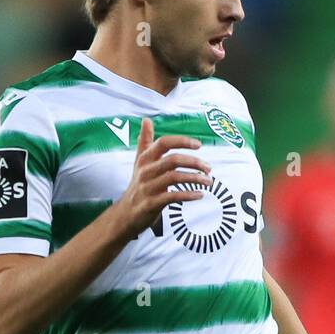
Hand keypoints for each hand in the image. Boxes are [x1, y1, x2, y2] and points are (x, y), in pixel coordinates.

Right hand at [114, 117, 211, 240]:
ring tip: (208, 181)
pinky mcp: (152, 203)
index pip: (164, 143)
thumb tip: (147, 120)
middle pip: (173, 160)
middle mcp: (146, 171)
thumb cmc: (138, 185)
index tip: (199, 144)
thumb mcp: (139, 162)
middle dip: (194, 162)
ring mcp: (148, 187)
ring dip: (195, 178)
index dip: (182, 141)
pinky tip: (200, 194)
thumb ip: (145, 141)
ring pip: (175, 178)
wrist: (126, 213)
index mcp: (145, 158)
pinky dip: (188, 195)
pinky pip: (173, 196)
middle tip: (208, 168)